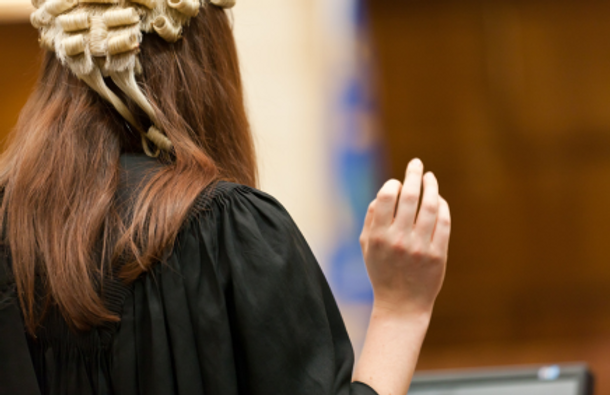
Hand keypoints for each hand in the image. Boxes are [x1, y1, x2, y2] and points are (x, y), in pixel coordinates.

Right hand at [360, 158, 450, 316]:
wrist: (401, 304)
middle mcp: (398, 240)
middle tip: (416, 163)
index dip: (392, 185)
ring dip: (431, 186)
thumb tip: (385, 193)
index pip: (387, 197)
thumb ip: (371, 218)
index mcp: (377, 236)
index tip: (396, 185)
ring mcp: (420, 247)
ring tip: (429, 177)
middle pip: (410, 197)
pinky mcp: (438, 255)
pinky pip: (443, 223)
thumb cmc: (382, 271)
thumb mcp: (366, 246)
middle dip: (413, 174)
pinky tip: (438, 200)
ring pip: (430, 206)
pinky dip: (441, 207)